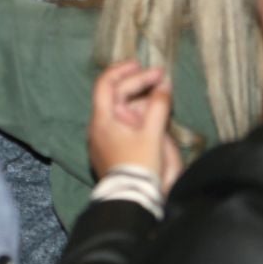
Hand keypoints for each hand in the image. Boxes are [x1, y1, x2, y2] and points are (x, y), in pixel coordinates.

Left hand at [87, 60, 177, 183]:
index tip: (141, 64)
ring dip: (139, 98)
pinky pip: (121, 123)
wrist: (133, 199)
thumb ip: (158, 106)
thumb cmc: (141, 166)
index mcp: (102, 119)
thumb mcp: (152, 134)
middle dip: (137, 83)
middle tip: (160, 76)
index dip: (123, 70)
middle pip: (115, 95)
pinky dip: (136, 113)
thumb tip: (164, 84)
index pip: (106, 83)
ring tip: (159, 91)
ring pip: (120, 109)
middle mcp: (98, 126)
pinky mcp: (111, 149)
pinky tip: (151, 112)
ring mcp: (103, 138)